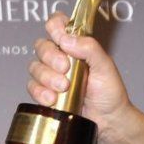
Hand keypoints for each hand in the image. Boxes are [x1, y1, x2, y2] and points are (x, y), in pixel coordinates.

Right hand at [28, 12, 143, 143]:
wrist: (109, 120)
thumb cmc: (110, 92)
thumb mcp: (106, 66)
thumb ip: (90, 48)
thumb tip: (67, 39)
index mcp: (75, 45)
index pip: (57, 24)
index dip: (55, 27)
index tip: (62, 39)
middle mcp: (60, 57)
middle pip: (42, 45)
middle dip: (51, 57)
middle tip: (65, 68)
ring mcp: (51, 74)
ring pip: (35, 66)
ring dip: (47, 77)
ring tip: (64, 87)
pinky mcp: (45, 92)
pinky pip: (32, 87)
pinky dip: (40, 92)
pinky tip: (52, 99)